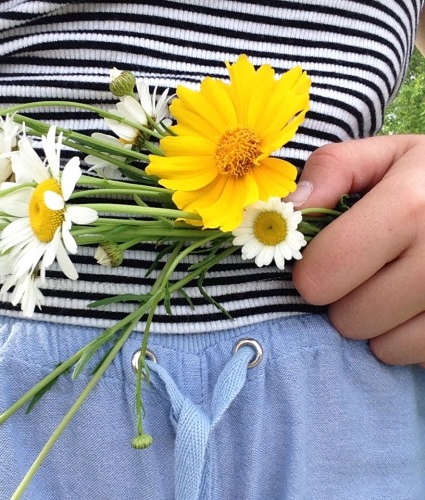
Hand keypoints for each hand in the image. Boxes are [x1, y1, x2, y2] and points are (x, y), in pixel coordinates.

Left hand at [288, 135, 424, 364]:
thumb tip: (287, 210)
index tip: (323, 260)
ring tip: (398, 287)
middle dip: (346, 299)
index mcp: (411, 206)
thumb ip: (333, 169)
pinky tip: (420, 306)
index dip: (312, 272)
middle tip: (369, 272)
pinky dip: (411, 340)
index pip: (325, 272)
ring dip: (379, 324)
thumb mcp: (388, 155)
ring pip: (385, 348)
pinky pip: (418, 357)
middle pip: (350, 318)